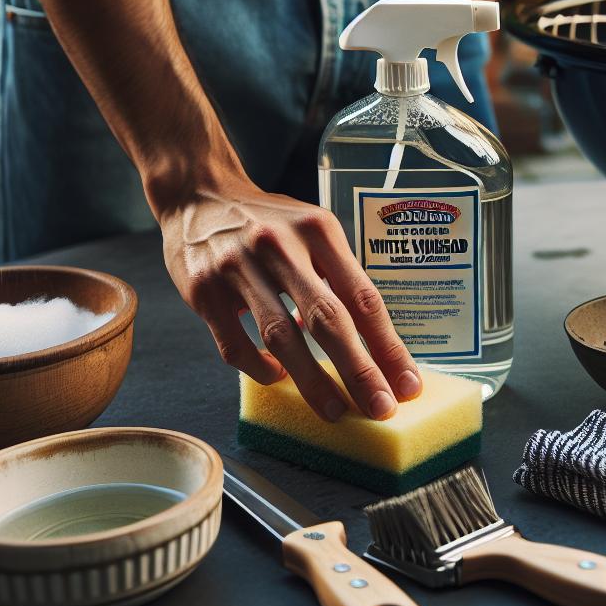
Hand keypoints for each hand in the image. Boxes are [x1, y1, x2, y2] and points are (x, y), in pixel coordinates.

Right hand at [159, 176, 421, 421]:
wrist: (199, 195)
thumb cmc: (268, 222)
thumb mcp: (312, 230)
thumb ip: (338, 275)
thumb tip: (374, 341)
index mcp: (318, 229)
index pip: (362, 296)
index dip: (387, 345)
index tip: (406, 383)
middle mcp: (279, 245)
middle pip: (327, 318)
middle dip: (358, 370)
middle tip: (380, 408)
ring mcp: (238, 268)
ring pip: (281, 336)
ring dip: (312, 380)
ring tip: (335, 410)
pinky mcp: (204, 290)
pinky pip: (235, 345)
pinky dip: (259, 368)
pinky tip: (278, 377)